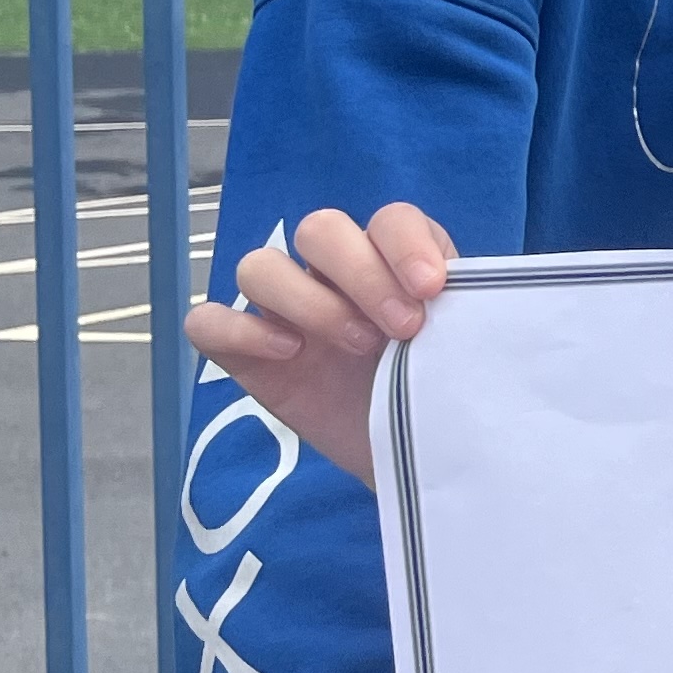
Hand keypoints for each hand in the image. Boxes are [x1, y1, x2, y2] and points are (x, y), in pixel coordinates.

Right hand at [184, 204, 457, 484]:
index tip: (433, 289)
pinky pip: (207, 322)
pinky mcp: (245, 354)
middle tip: (403, 328)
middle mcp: (331, 274)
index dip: (406, 244)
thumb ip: (462, 311)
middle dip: (362, 272)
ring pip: (259, 266)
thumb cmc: (437, 389)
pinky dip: (239, 330)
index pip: (389, 218)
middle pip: (319, 229)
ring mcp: (283, 311)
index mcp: (390, 259)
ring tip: (357, 345)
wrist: (413, 453)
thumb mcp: (460, 346)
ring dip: (308, 300)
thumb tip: (464, 292)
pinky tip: (291, 354)